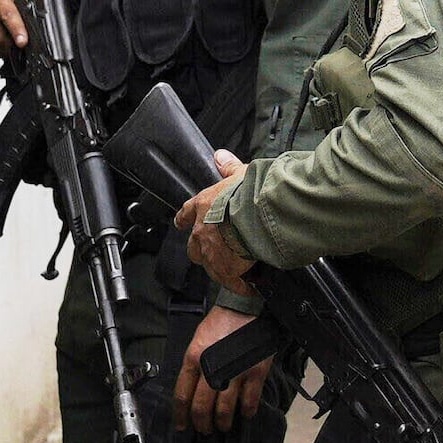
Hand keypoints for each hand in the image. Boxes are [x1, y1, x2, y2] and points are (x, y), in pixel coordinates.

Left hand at [174, 301, 276, 430]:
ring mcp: (235, 373)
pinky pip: (249, 402)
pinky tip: (245, 414)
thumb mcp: (197, 342)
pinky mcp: (255, 373)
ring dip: (223, 422)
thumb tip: (192, 391)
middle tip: (204, 430)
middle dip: (202, 424)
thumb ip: (194, 366)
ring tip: (223, 426)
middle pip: (202, 407)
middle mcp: (212, 369)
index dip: (181, 415)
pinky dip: (246, 412)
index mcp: (194, 360)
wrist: (245, 308)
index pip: (182, 396)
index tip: (181, 426)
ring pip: (224, 410)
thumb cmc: (220, 323)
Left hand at [178, 158, 252, 293]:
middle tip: (217, 249)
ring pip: (209, 266)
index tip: (180, 223)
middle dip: (202, 249)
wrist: (261, 215)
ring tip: (236, 269)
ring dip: (221, 267)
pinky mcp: (226, 270)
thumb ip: (230, 167)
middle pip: (193, 247)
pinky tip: (248, 285)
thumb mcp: (240, 174)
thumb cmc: (252, 192)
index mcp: (203, 205)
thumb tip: (220, 156)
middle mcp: (202, 231)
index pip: (186, 213)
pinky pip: (230, 281)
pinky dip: (239, 284)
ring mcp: (212, 252)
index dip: (183, 219)